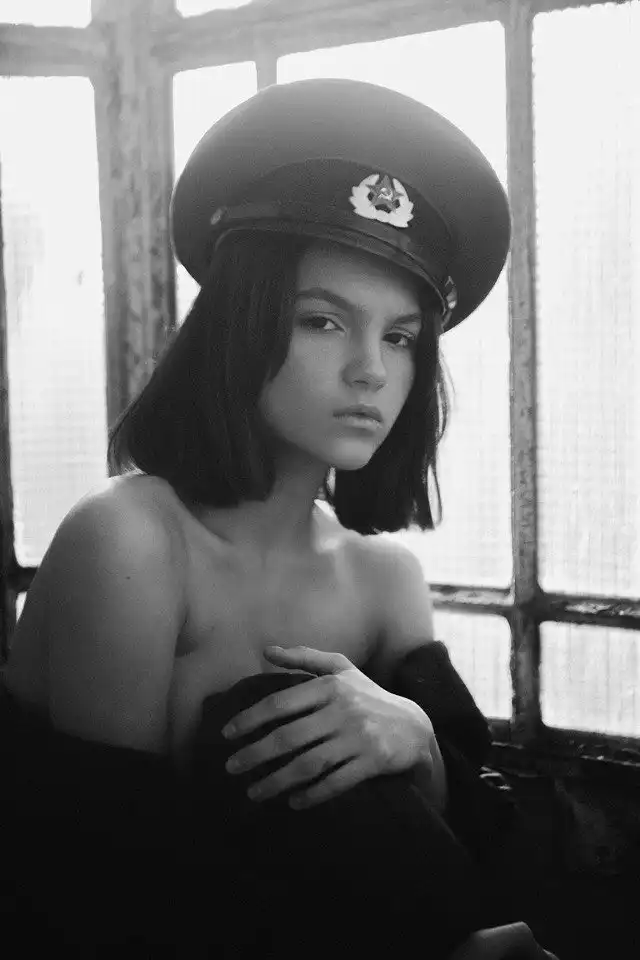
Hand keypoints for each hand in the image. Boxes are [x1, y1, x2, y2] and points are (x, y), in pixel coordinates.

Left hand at [222, 645, 435, 809]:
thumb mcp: (341, 669)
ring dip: (277, 781)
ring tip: (254, 792)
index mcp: (331, 686)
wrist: (415, 726)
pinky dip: (312, 795)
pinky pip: (336, 783)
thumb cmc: (368, 696)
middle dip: (255, 754)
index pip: (281, 702)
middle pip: (289, 737)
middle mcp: (343, 710)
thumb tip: (266, 651)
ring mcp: (358, 737)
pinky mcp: (372, 762)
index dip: (251, 718)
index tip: (227, 734)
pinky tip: (293, 803)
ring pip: (308, 764)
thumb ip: (304, 658)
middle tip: (231, 768)